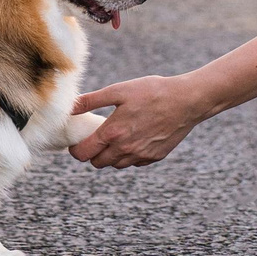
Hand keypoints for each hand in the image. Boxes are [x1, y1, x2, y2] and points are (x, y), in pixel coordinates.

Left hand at [69, 75, 207, 168]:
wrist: (186, 100)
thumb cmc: (153, 91)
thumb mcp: (119, 90)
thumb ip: (91, 100)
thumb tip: (69, 107)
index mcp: (113, 132)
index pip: (83, 153)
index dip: (76, 149)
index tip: (78, 140)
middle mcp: (125, 149)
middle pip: (97, 163)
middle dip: (93, 153)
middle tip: (97, 137)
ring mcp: (141, 156)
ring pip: (115, 165)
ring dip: (110, 155)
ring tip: (116, 136)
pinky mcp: (154, 157)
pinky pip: (134, 163)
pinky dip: (129, 155)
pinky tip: (135, 138)